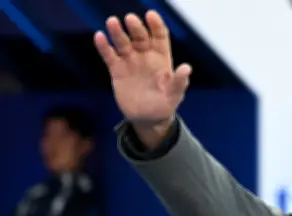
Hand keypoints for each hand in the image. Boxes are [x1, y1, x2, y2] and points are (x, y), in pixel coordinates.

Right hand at [93, 11, 191, 144]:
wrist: (147, 119)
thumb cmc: (164, 105)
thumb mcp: (174, 95)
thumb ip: (179, 82)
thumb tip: (186, 68)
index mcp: (161, 59)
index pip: (159, 37)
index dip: (156, 26)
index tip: (151, 15)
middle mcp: (145, 56)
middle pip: (140, 37)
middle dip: (136, 28)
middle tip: (130, 20)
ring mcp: (130, 62)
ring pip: (123, 43)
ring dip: (117, 33)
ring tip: (112, 22)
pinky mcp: (117, 71)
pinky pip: (109, 56)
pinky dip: (104, 46)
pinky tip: (99, 36)